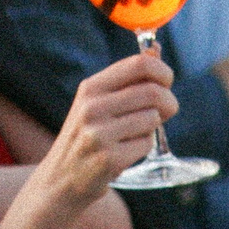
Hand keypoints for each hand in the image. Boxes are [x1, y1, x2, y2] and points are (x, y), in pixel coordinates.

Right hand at [35, 51, 179, 205]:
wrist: (59, 180)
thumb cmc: (86, 136)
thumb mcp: (97, 102)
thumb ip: (127, 78)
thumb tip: (155, 49)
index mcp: (91, 88)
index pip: (140, 64)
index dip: (163, 72)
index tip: (166, 83)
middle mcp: (91, 107)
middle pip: (153, 92)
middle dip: (169, 102)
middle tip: (166, 111)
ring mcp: (99, 134)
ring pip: (152, 119)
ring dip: (153, 127)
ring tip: (133, 134)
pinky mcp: (109, 159)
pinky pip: (146, 144)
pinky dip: (143, 147)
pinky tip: (125, 152)